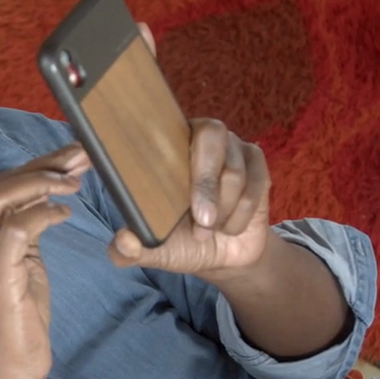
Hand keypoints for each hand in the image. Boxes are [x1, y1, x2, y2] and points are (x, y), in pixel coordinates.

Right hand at [0, 145, 89, 378]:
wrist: (8, 373)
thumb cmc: (18, 322)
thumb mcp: (19, 266)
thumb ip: (21, 232)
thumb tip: (44, 196)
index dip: (35, 167)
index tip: (70, 158)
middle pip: (0, 185)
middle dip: (43, 165)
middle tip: (81, 156)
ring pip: (3, 197)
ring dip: (44, 182)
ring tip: (77, 180)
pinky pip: (17, 227)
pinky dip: (44, 213)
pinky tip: (66, 213)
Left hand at [109, 117, 270, 280]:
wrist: (225, 255)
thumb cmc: (184, 241)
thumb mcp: (154, 250)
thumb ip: (129, 250)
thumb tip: (122, 240)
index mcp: (165, 146)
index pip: (159, 123)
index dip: (150, 130)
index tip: (136, 160)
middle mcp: (199, 136)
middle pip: (210, 135)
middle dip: (206, 183)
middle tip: (201, 220)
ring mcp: (232, 146)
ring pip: (233, 171)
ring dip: (222, 210)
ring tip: (209, 229)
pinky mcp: (256, 163)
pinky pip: (254, 185)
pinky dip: (240, 215)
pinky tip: (229, 227)